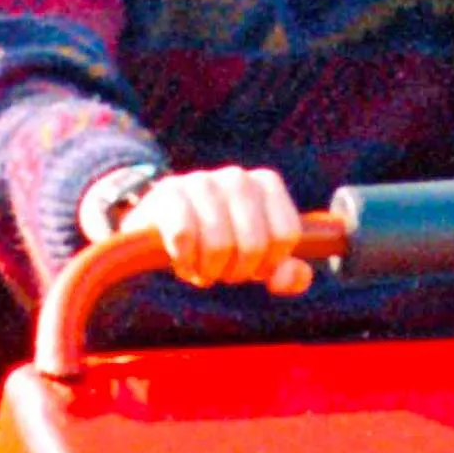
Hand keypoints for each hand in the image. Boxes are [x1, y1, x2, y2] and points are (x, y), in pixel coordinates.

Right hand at [122, 166, 313, 294]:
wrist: (157, 225)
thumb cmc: (216, 241)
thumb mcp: (254, 258)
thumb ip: (284, 271)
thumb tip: (296, 276)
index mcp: (266, 184)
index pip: (287, 235)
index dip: (269, 263)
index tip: (252, 264)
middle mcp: (238, 177)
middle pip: (255, 245)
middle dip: (236, 271)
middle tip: (221, 268)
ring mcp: (202, 181)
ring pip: (219, 245)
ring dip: (207, 270)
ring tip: (199, 264)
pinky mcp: (169, 194)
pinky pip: (184, 237)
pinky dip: (183, 261)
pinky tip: (179, 258)